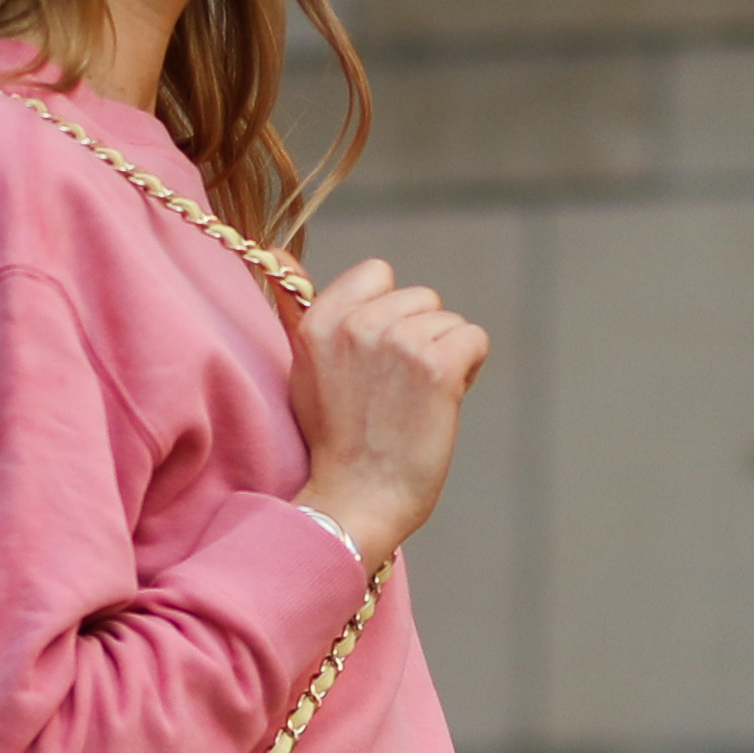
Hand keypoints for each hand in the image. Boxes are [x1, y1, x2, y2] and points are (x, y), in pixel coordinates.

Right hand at [290, 258, 489, 568]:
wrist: (358, 500)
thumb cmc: (335, 442)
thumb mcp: (304, 367)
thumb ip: (302, 310)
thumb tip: (279, 251)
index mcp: (320, 320)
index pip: (378, 273)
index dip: (388, 312)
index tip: (376, 358)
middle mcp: (356, 324)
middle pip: (420, 298)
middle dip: (419, 338)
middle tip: (396, 391)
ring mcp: (397, 342)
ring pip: (448, 322)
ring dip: (443, 357)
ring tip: (415, 402)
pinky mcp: (436, 366)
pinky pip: (474, 340)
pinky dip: (468, 370)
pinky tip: (441, 403)